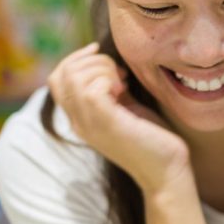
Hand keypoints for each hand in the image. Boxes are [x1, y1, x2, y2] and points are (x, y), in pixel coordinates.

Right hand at [48, 43, 191, 194]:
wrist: (167, 171)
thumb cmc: (152, 138)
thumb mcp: (126, 108)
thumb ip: (112, 89)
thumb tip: (107, 63)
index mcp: (80, 118)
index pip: (56, 79)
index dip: (75, 58)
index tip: (99, 52)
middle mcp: (78, 122)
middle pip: (62, 73)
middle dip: (93, 60)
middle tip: (120, 73)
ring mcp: (89, 124)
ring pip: (75, 77)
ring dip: (102, 68)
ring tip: (123, 82)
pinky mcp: (107, 124)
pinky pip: (92, 89)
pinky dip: (109, 79)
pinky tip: (125, 90)